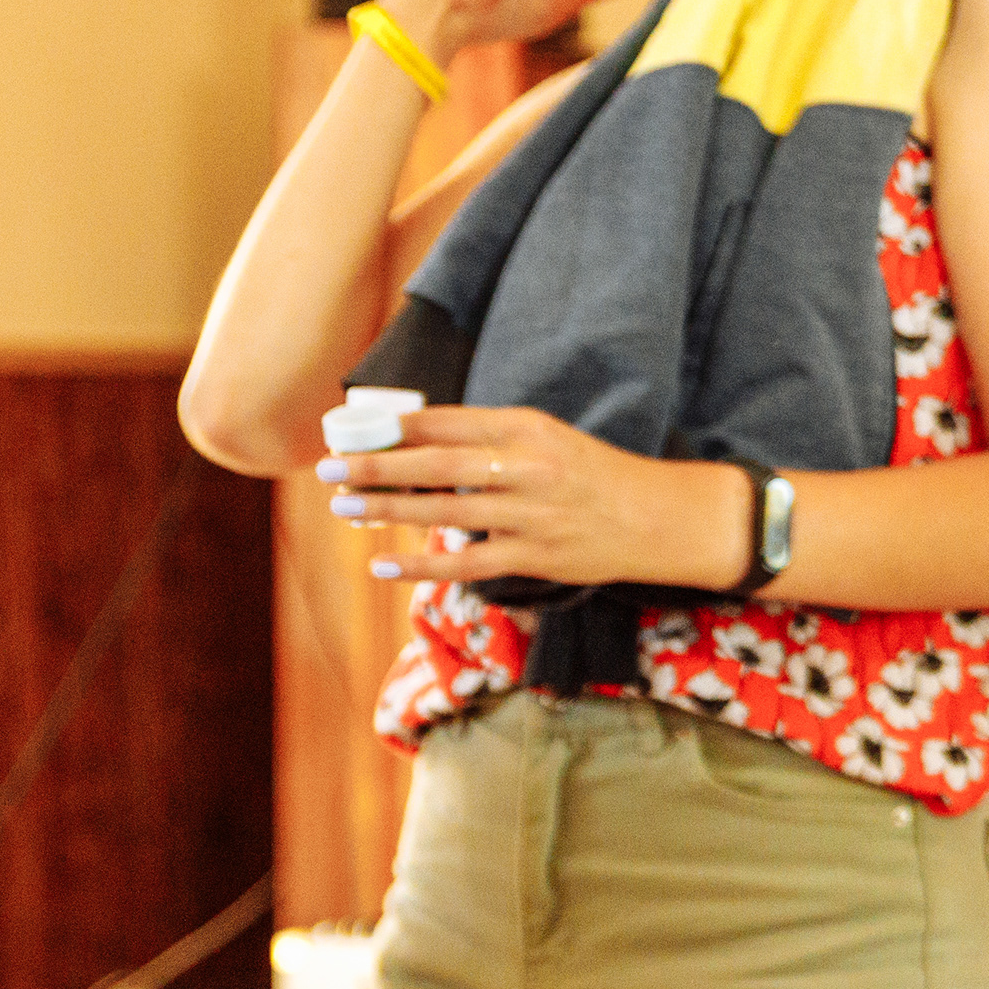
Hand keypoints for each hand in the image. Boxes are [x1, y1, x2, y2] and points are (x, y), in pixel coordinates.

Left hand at [320, 406, 750, 589]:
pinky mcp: (537, 558)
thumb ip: (490, 439)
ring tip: (345, 508)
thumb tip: (416, 446)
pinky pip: (468, 564)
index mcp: (527, 428)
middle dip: (375, 466)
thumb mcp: (548, 439)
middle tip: (330, 468)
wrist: (659, 519)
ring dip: (387, 511)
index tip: (352, 430)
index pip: (446, 421)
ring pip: (443, 513)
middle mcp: (527, 468)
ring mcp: (532, 516)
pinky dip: (423, 567)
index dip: (393, 428)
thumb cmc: (596, 476)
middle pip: (435, 464)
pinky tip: (386, 567)